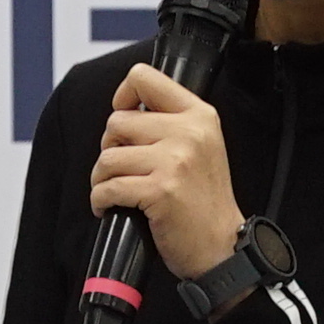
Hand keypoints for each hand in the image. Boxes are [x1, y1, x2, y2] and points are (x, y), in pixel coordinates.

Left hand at [92, 64, 240, 282]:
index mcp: (199, 115)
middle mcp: (189, 132)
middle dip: (111, 147)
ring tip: (117, 190)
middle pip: (117, 121)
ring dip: (102, 178)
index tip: (124, 119)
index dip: (123, 96)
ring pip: (108, 157)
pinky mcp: (159, 190)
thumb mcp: (201, 147)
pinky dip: (101, 200)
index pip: (144, 77)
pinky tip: (111, 207)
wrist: (222, 246)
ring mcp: (175, 161)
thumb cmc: (206, 202)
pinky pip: (108, 187)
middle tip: (124, 168)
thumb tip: (124, 111)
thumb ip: (170, 123)